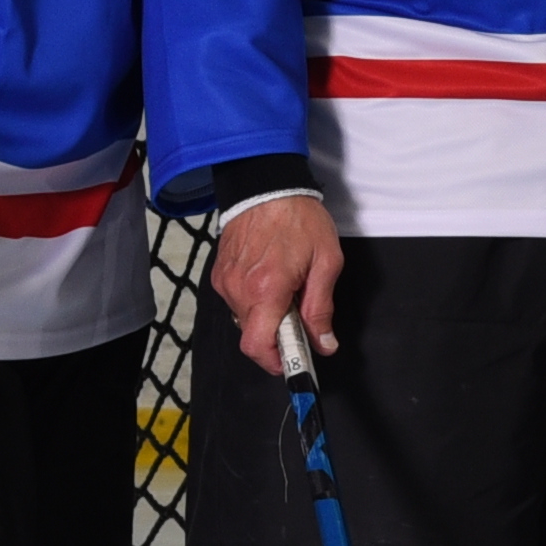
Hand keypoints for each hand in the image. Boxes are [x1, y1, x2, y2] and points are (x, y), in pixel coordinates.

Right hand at [215, 191, 347, 367]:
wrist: (266, 183)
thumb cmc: (299, 218)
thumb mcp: (326, 262)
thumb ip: (321, 307)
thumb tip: (324, 343)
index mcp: (267, 289)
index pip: (258, 345)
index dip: (275, 362)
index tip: (293, 361)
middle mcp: (239, 289)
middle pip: (253, 335)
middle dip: (276, 334)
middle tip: (298, 313)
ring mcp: (225, 281)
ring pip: (244, 318)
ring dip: (265, 314)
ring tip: (285, 286)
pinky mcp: (219, 273)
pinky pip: (236, 300)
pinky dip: (254, 299)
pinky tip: (269, 277)